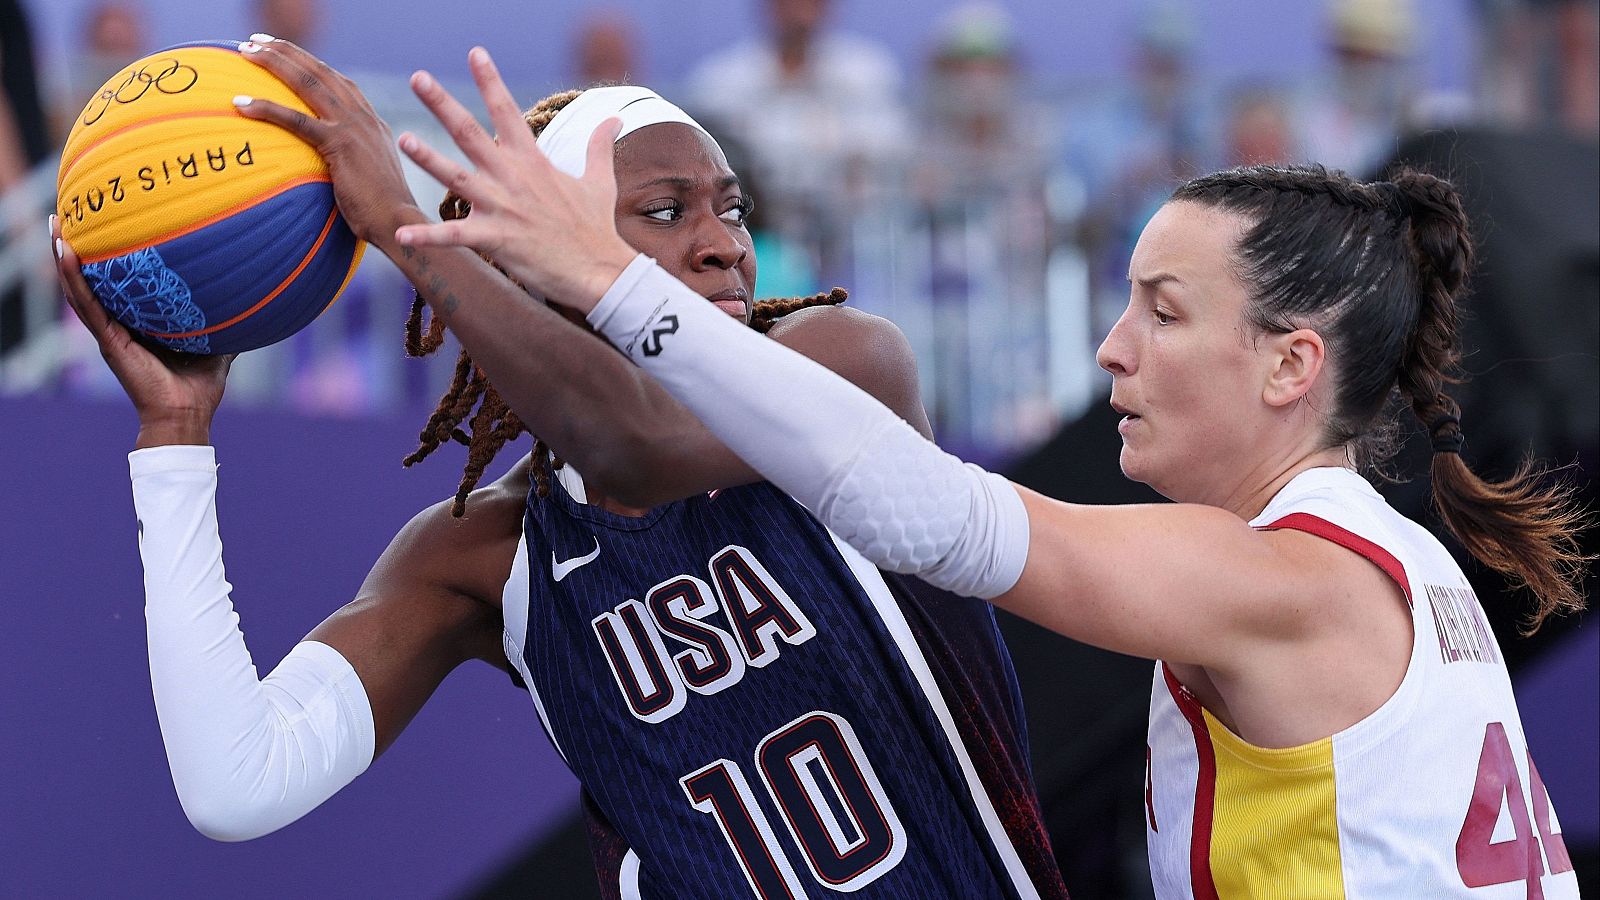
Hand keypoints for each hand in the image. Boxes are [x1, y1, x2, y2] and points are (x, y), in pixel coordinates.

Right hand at [51, 215, 231, 447]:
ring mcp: (110, 332)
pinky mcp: (108, 341)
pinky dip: (74, 279)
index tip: (102, 224)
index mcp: (138, 322)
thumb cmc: (199, 386)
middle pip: (91, 279)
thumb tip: (254, 298)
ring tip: (57, 224)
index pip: (117, 282)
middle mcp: (118, 324)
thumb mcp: (216, 343)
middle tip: (67, 213)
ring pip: (79, 287)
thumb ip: (227, 321)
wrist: (187, 415)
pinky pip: (87, 305)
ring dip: (65, 255)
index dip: (106, 256)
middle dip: (77, 247)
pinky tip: (67, 253)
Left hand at [233, 36, 424, 246]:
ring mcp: (353, 128)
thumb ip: (351, 164)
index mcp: (371, 123)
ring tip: (246, 51)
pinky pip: (297, 120)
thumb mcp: (369, 179)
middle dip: (287, 51)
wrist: (400, 223)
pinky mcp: (341, 145)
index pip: (337, 81)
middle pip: (320, 72)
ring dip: (275, 63)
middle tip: (255, 41)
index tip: (285, 53)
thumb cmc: (382, 214)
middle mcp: (364, 117)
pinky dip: (268, 108)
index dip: (309, 64)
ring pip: (308, 83)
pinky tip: (241, 103)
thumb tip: (329, 172)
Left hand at [392, 47, 635, 313]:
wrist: (601, 271)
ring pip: (456, 178)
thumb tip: (614, 118)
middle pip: (471, 134)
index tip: (475, 54)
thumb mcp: (600, 180)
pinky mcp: (496, 239)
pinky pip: (454, 236)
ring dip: (428, 159)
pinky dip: (427, 236)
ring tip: (404, 139)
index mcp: (533, 161)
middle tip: (418, 79)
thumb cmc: (597, 227)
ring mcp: (502, 208)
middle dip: (443, 104)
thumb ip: (598, 146)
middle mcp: (513, 178)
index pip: (508, 111)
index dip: (490, 81)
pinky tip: (401, 234)